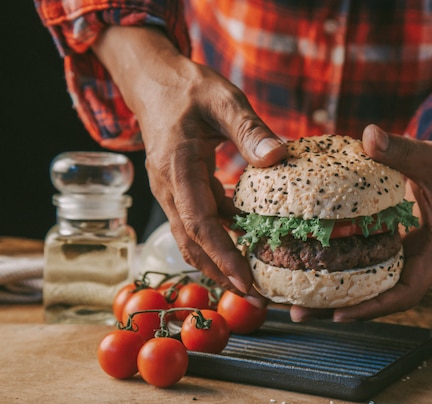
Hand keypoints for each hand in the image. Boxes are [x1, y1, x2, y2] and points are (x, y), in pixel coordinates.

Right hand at [92, 26, 286, 296]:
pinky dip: (217, 238)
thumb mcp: (223, 100)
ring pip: (190, 236)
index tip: (245, 280)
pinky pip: (196, 221)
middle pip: (191, 240)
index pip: (198, 221)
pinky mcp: (178, 189)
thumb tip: (278, 158)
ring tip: (249, 280)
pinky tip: (243, 242)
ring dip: (217, 260)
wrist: (153, 82)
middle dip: (220, 271)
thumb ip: (249, 129)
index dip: (222, 254)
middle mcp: (168, 186)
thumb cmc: (189, 88)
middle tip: (254, 294)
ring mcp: (170, 190)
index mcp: (178, 166)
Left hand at [291, 121, 431, 320]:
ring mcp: (404, 253)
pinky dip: (340, 265)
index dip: (374, 308)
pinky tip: (310, 262)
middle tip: (299, 312)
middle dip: (341, 308)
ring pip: (369, 281)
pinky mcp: (393, 242)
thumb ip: (403, 150)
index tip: (340, 315)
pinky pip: (365, 259)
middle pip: (378, 295)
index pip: (406, 292)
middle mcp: (417, 259)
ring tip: (293, 299)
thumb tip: (369, 134)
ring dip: (335, 292)